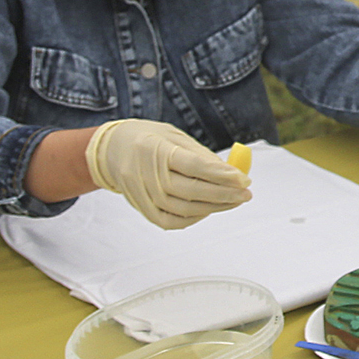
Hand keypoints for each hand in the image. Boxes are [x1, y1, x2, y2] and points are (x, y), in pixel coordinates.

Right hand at [85, 119, 250, 229]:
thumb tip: (234, 173)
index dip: (221, 175)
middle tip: (246, 194)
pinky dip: (193, 219)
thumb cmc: (150, 139)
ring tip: (234, 201)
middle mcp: (145, 172)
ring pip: (183, 209)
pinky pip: (169, 221)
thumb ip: (202, 156)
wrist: (112, 149)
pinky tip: (209, 209)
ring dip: (213, 208)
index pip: (193, 166)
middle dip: (223, 194)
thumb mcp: (175, 137)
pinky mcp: (140, 208)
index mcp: (155, 148)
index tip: (244, 179)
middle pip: (190, 191)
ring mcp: (140, 193)